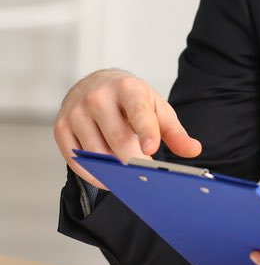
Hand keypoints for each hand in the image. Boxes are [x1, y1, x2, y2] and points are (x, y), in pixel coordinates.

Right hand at [53, 69, 201, 188]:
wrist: (97, 84)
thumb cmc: (132, 100)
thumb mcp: (157, 109)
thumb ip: (175, 132)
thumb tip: (194, 151)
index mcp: (127, 88)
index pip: (137, 111)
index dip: (145, 131)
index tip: (152, 150)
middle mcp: (98, 97)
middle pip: (117, 137)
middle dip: (133, 160)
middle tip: (145, 177)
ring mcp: (76, 112)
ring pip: (96, 152)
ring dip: (113, 170)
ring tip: (130, 178)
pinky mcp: (61, 127)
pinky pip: (76, 159)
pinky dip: (93, 174)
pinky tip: (108, 180)